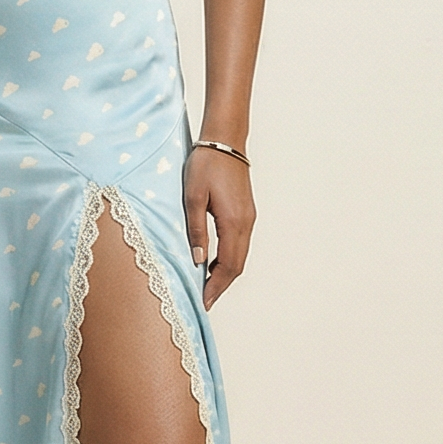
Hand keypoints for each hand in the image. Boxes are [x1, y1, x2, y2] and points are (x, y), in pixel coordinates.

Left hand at [183, 144, 254, 309]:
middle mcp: (246, 223)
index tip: (205, 302)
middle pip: (237, 265)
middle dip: (222, 285)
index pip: (228, 265)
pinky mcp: (246, 212)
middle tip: (205, 299)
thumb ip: (196, 230)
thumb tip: (198, 260)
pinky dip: (229, 258)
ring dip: (225, 272)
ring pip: (240, 255)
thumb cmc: (206, 165)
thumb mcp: (193, 198)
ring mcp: (249, 218)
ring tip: (207, 285)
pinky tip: (213, 261)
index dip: (217, 286)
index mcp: (233, 222)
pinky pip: (239, 243)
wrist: (225, 141)